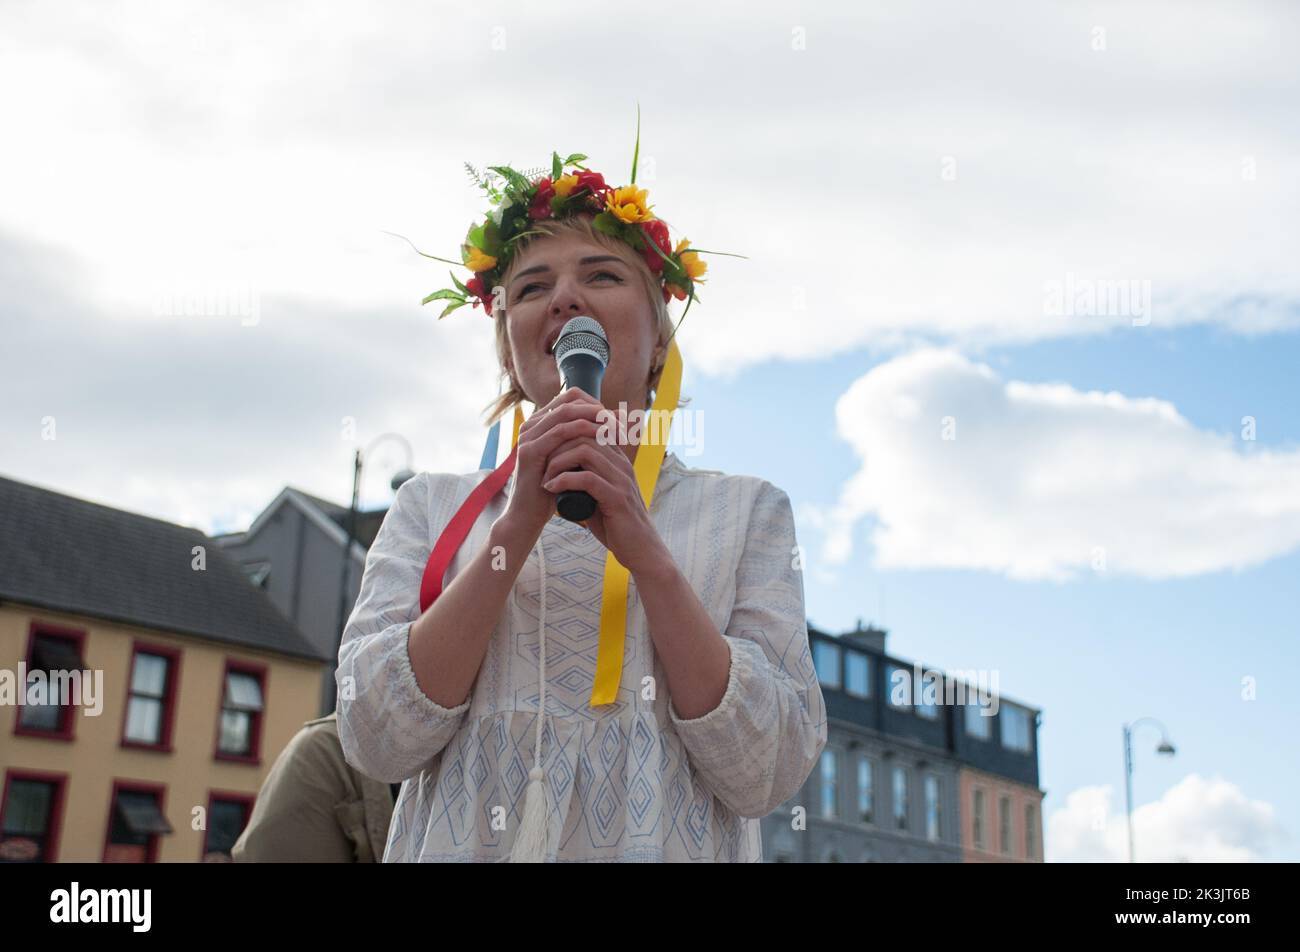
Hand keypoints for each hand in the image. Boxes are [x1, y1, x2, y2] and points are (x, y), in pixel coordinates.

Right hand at [500, 388, 606, 540]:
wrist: (528, 517)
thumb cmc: (554, 490)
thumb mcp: (572, 460)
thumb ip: (585, 441)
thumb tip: (615, 422)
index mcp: (541, 424)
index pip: (572, 398)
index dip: (597, 405)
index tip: (618, 421)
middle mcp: (532, 425)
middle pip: (571, 401)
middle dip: (599, 410)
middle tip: (621, 424)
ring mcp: (529, 436)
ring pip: (567, 413)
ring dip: (596, 419)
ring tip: (616, 430)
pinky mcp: (530, 450)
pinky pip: (561, 432)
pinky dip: (585, 431)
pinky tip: (602, 438)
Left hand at [539, 391, 672, 577]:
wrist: (640, 550)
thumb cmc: (616, 525)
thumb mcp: (599, 497)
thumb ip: (584, 484)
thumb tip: (558, 476)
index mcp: (618, 461)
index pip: (590, 431)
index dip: (564, 437)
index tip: (546, 453)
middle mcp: (621, 464)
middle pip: (585, 435)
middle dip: (557, 446)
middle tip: (541, 464)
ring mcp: (621, 479)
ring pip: (585, 451)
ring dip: (558, 462)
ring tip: (545, 477)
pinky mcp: (617, 497)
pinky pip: (587, 478)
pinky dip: (564, 480)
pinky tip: (551, 488)